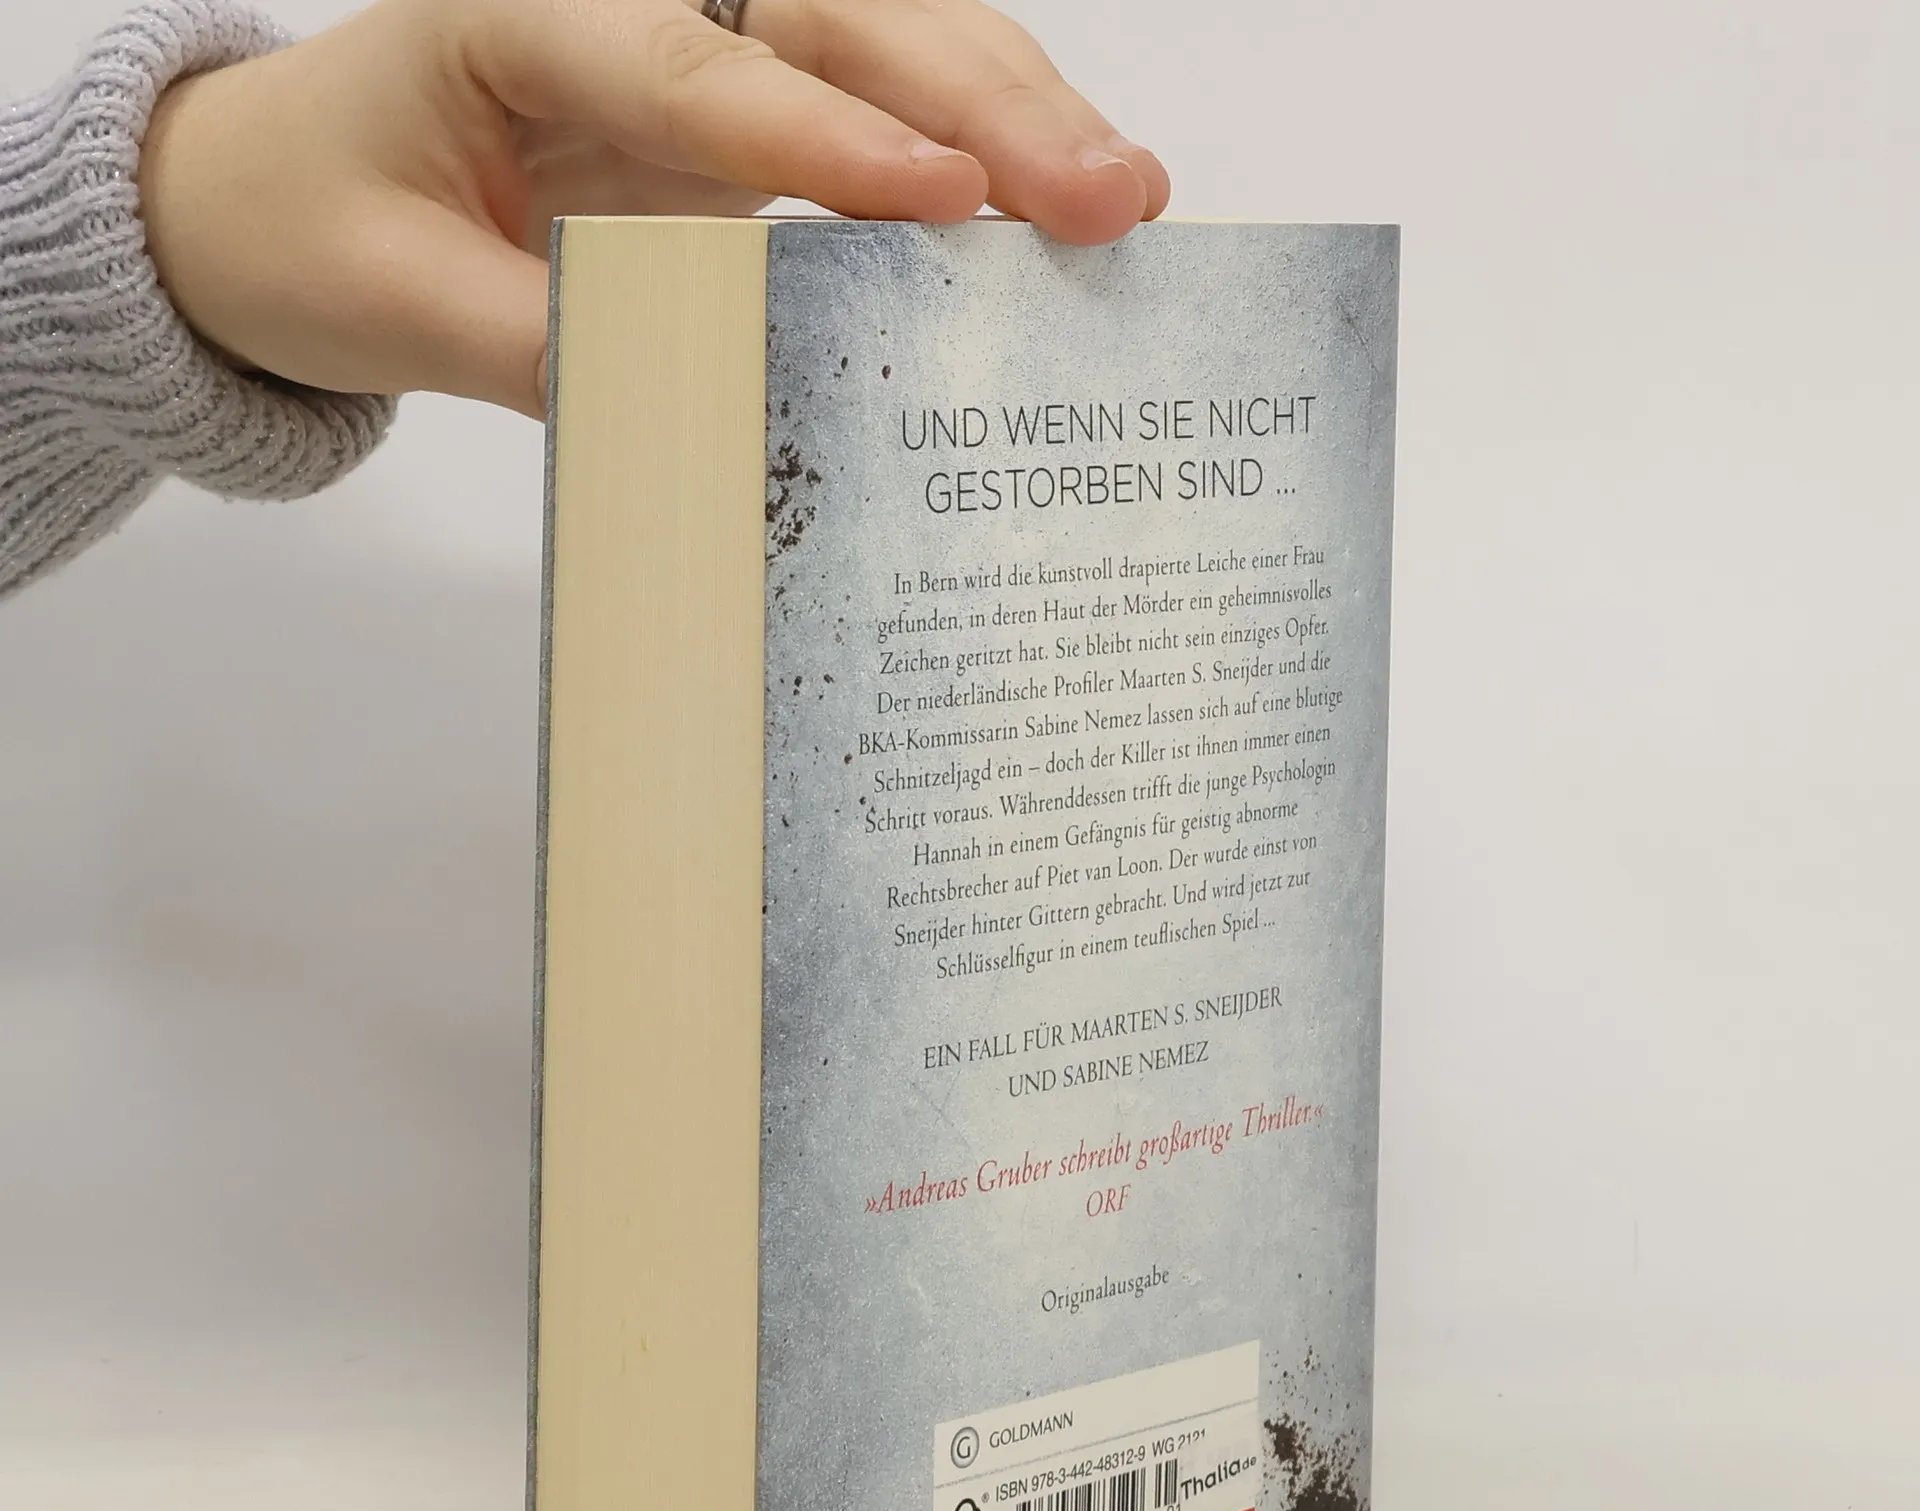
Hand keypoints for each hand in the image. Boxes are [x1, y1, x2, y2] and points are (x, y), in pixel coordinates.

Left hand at [140, 0, 1170, 418]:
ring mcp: (705, 48)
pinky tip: (1054, 216)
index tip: (945, 201)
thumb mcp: (390, 295)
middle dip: (981, 108)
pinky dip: (974, 164)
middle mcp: (637, 1)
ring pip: (887, 47)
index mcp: (521, 13)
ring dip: (1011, 120)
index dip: (824, 141)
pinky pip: (879, 118)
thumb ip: (523, 342)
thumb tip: (686, 412)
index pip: (692, 73)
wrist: (289, 194)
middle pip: (838, 23)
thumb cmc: (317, 219)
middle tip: (1103, 193)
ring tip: (1122, 200)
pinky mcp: (747, 114)